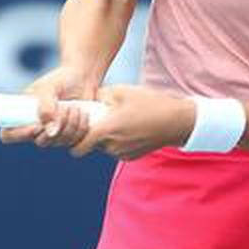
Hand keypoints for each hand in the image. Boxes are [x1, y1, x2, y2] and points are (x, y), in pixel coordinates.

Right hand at [0, 65, 96, 148]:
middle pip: (41, 142)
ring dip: (71, 124)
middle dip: (56, 125)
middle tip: (65, 108)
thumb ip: (45, 107)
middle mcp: (36, 128)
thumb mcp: (49, 87)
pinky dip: (81, 127)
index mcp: (23, 115)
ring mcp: (53, 135)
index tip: (35, 126)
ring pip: (59, 142)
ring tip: (75, 107)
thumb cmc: (61, 80)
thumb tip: (49, 132)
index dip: (18, 135)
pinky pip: (75, 142)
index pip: (8, 134)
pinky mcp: (70, 137)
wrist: (84, 78)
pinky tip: (83, 114)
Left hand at [71, 85, 194, 160]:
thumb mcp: (122, 91)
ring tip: (118, 121)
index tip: (76, 128)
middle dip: (90, 133)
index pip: (78, 145)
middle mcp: (112, 146)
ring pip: (103, 146)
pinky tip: (128, 128)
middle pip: (90, 144)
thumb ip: (100, 96)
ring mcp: (122, 153)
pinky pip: (115, 149)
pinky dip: (117, 141)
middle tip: (100, 117)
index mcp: (107, 130)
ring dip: (105, 137)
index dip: (73, 138)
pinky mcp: (130, 157)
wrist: (176, 121)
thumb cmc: (149, 103)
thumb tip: (91, 100)